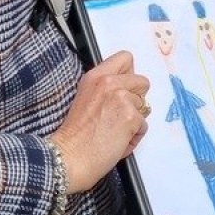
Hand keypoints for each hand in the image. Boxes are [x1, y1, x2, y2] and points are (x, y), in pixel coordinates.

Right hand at [50, 52, 150, 193]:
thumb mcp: (86, 98)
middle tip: (119, 115)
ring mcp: (121, 98)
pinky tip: (117, 143)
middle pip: (143, 82)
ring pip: (145, 107)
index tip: (124, 89)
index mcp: (96, 76)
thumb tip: (128, 89)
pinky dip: (134, 137)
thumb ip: (106, 89)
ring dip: (134, 121)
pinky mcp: (131, 117)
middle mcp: (109, 82)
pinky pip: (143, 126)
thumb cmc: (75, 136)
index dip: (130, 74)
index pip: (125, 58)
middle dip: (136, 100)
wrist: (70, 157)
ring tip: (114, 133)